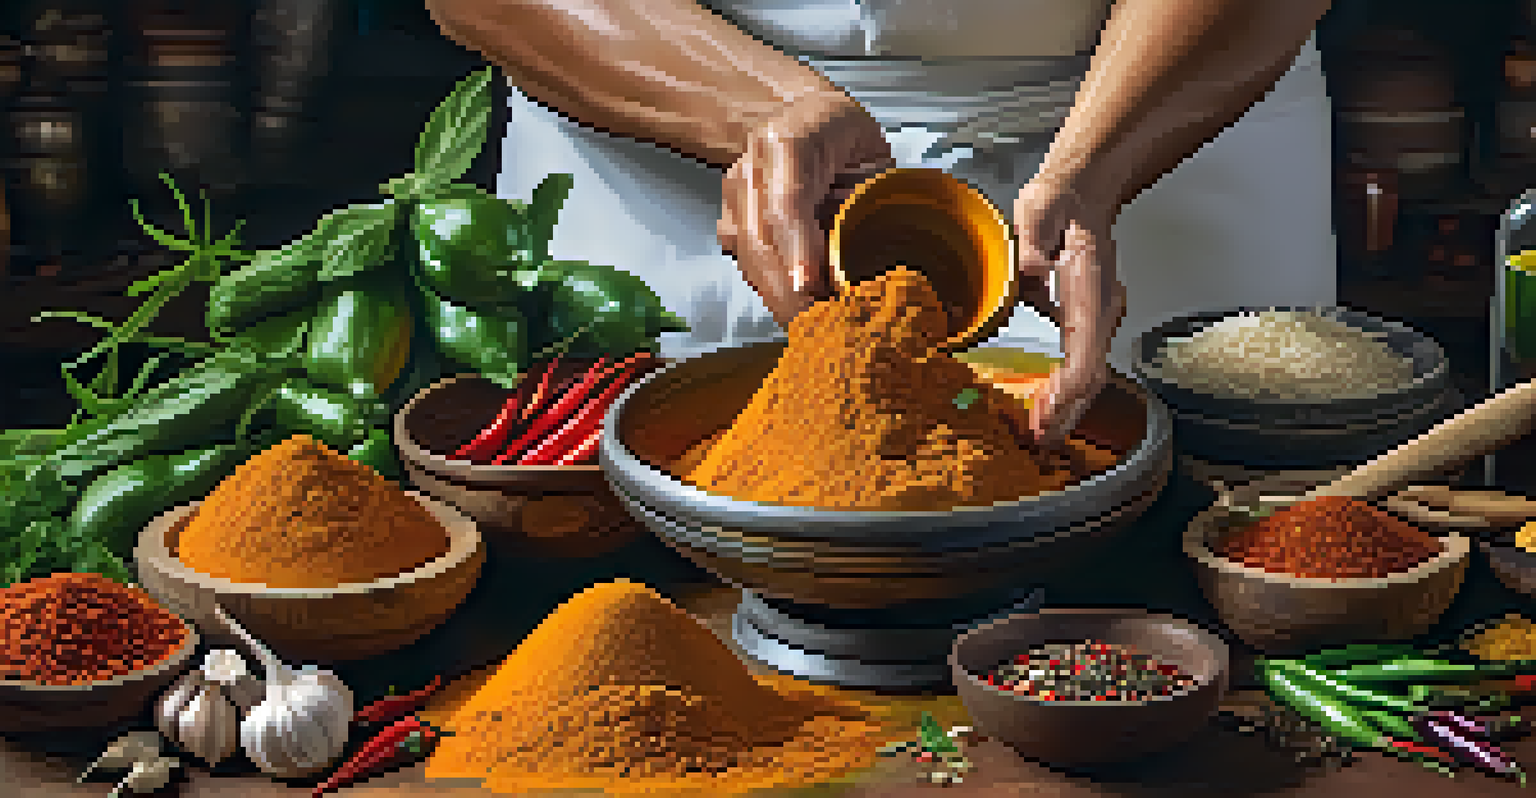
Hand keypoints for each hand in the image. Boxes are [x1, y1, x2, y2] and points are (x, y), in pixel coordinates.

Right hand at [718, 90, 894, 327]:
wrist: (800, 114)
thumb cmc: (846, 138)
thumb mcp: (871, 158)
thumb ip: (867, 205)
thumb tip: (864, 267)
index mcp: (790, 140)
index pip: (788, 204)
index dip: (797, 248)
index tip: (809, 285)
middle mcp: (751, 166)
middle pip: (761, 240)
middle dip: (791, 293)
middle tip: (826, 326)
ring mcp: (733, 194)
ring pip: (749, 257)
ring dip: (781, 298)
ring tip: (816, 325)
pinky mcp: (727, 218)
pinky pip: (746, 263)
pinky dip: (772, 289)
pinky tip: (796, 305)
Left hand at [1012, 178, 1125, 450]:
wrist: (1082, 195)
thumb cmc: (1061, 203)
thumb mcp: (1041, 208)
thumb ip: (1034, 236)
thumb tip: (1030, 266)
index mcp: (1090, 287)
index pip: (1087, 349)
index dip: (1069, 386)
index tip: (1049, 408)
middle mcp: (1100, 309)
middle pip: (1091, 373)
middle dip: (1067, 410)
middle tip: (1038, 437)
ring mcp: (1096, 317)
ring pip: (1088, 373)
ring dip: (1066, 406)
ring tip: (1039, 433)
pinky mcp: (1085, 322)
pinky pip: (1080, 364)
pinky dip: (1064, 390)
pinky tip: (1043, 406)